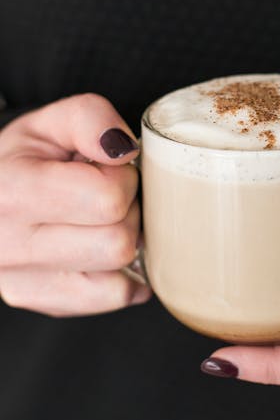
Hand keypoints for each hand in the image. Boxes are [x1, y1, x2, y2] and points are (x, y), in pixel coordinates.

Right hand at [0, 94, 151, 315]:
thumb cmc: (24, 158)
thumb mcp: (51, 122)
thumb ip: (90, 119)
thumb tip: (123, 150)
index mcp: (12, 191)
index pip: (106, 200)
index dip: (122, 179)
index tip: (107, 170)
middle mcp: (10, 245)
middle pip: (118, 242)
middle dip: (127, 212)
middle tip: (107, 196)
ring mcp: (22, 280)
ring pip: (118, 273)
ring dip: (123, 242)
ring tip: (101, 220)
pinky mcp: (41, 300)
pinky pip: (112, 297)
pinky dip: (121, 274)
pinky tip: (103, 250)